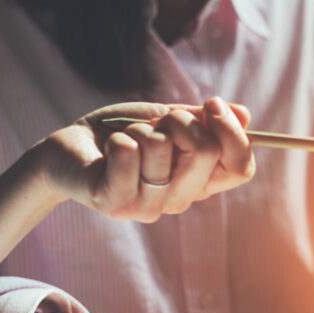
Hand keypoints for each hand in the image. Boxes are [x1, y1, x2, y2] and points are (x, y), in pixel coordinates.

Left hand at [32, 97, 252, 222]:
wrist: (68, 148)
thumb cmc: (119, 134)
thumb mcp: (166, 120)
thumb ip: (201, 121)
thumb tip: (244, 114)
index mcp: (197, 181)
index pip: (240, 168)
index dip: (233, 132)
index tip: (212, 104)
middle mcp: (178, 200)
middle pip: (207, 152)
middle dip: (179, 119)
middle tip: (156, 124)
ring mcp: (147, 207)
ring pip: (163, 147)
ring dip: (141, 129)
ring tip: (126, 140)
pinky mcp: (114, 204)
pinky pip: (129, 154)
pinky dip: (118, 138)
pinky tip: (109, 150)